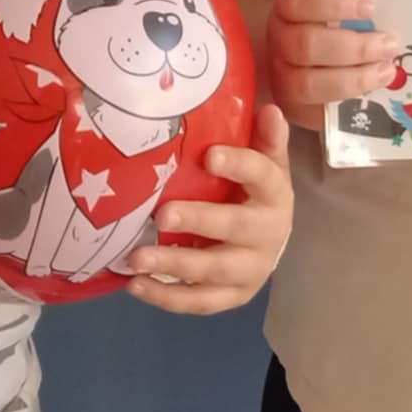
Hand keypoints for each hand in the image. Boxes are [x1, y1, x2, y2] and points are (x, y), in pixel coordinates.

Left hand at [126, 106, 291, 315]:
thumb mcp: (265, 162)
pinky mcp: (232, 296)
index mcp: (275, 195)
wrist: (271, 241)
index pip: (262, 176)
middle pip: (236, 228)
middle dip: (200, 221)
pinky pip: (199, 301)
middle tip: (162, 213)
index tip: (209, 155)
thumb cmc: (255, 193)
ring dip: (174, 264)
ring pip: (213, 271)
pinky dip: (166, 297)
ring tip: (136, 258)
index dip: (239, 165)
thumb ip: (264, 139)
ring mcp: (250, 270)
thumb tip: (270, 110)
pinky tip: (135, 285)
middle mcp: (268, 235)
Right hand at [268, 0, 396, 130]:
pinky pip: (317, 113)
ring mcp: (282, 78)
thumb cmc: (337, 25)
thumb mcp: (342, 6)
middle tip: (390, 44)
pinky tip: (373, 94)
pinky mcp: (295, 108)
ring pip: (307, 83)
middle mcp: (279, 42)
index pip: (298, 1)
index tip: (370, 7)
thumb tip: (392, 9)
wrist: (316, 60)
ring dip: (354, 79)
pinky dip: (347, 104)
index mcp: (288, 8)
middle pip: (306, 45)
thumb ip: (358, 5)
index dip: (333, 4)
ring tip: (387, 71)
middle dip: (354, 47)